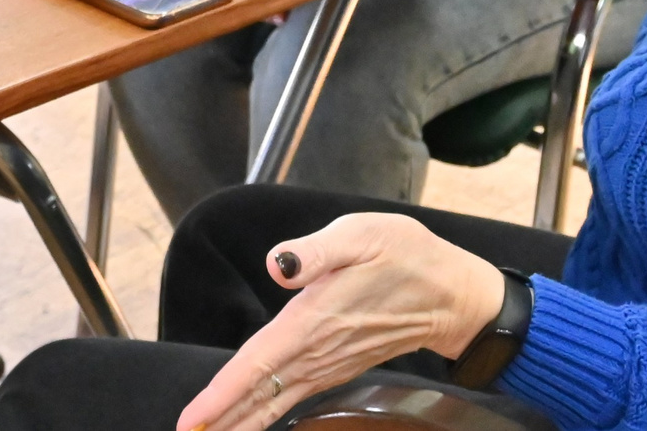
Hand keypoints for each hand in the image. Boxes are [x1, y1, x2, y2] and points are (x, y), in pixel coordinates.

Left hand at [175, 214, 504, 430]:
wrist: (452, 293)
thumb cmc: (405, 255)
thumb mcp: (362, 235)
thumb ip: (317, 250)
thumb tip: (277, 263)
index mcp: (313, 318)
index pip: (257, 364)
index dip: (222, 394)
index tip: (193, 420)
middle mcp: (318, 350)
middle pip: (259, 393)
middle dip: (222, 420)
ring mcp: (329, 363)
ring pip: (275, 401)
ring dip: (240, 421)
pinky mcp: (337, 366)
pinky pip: (293, 397)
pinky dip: (267, 414)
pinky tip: (250, 421)